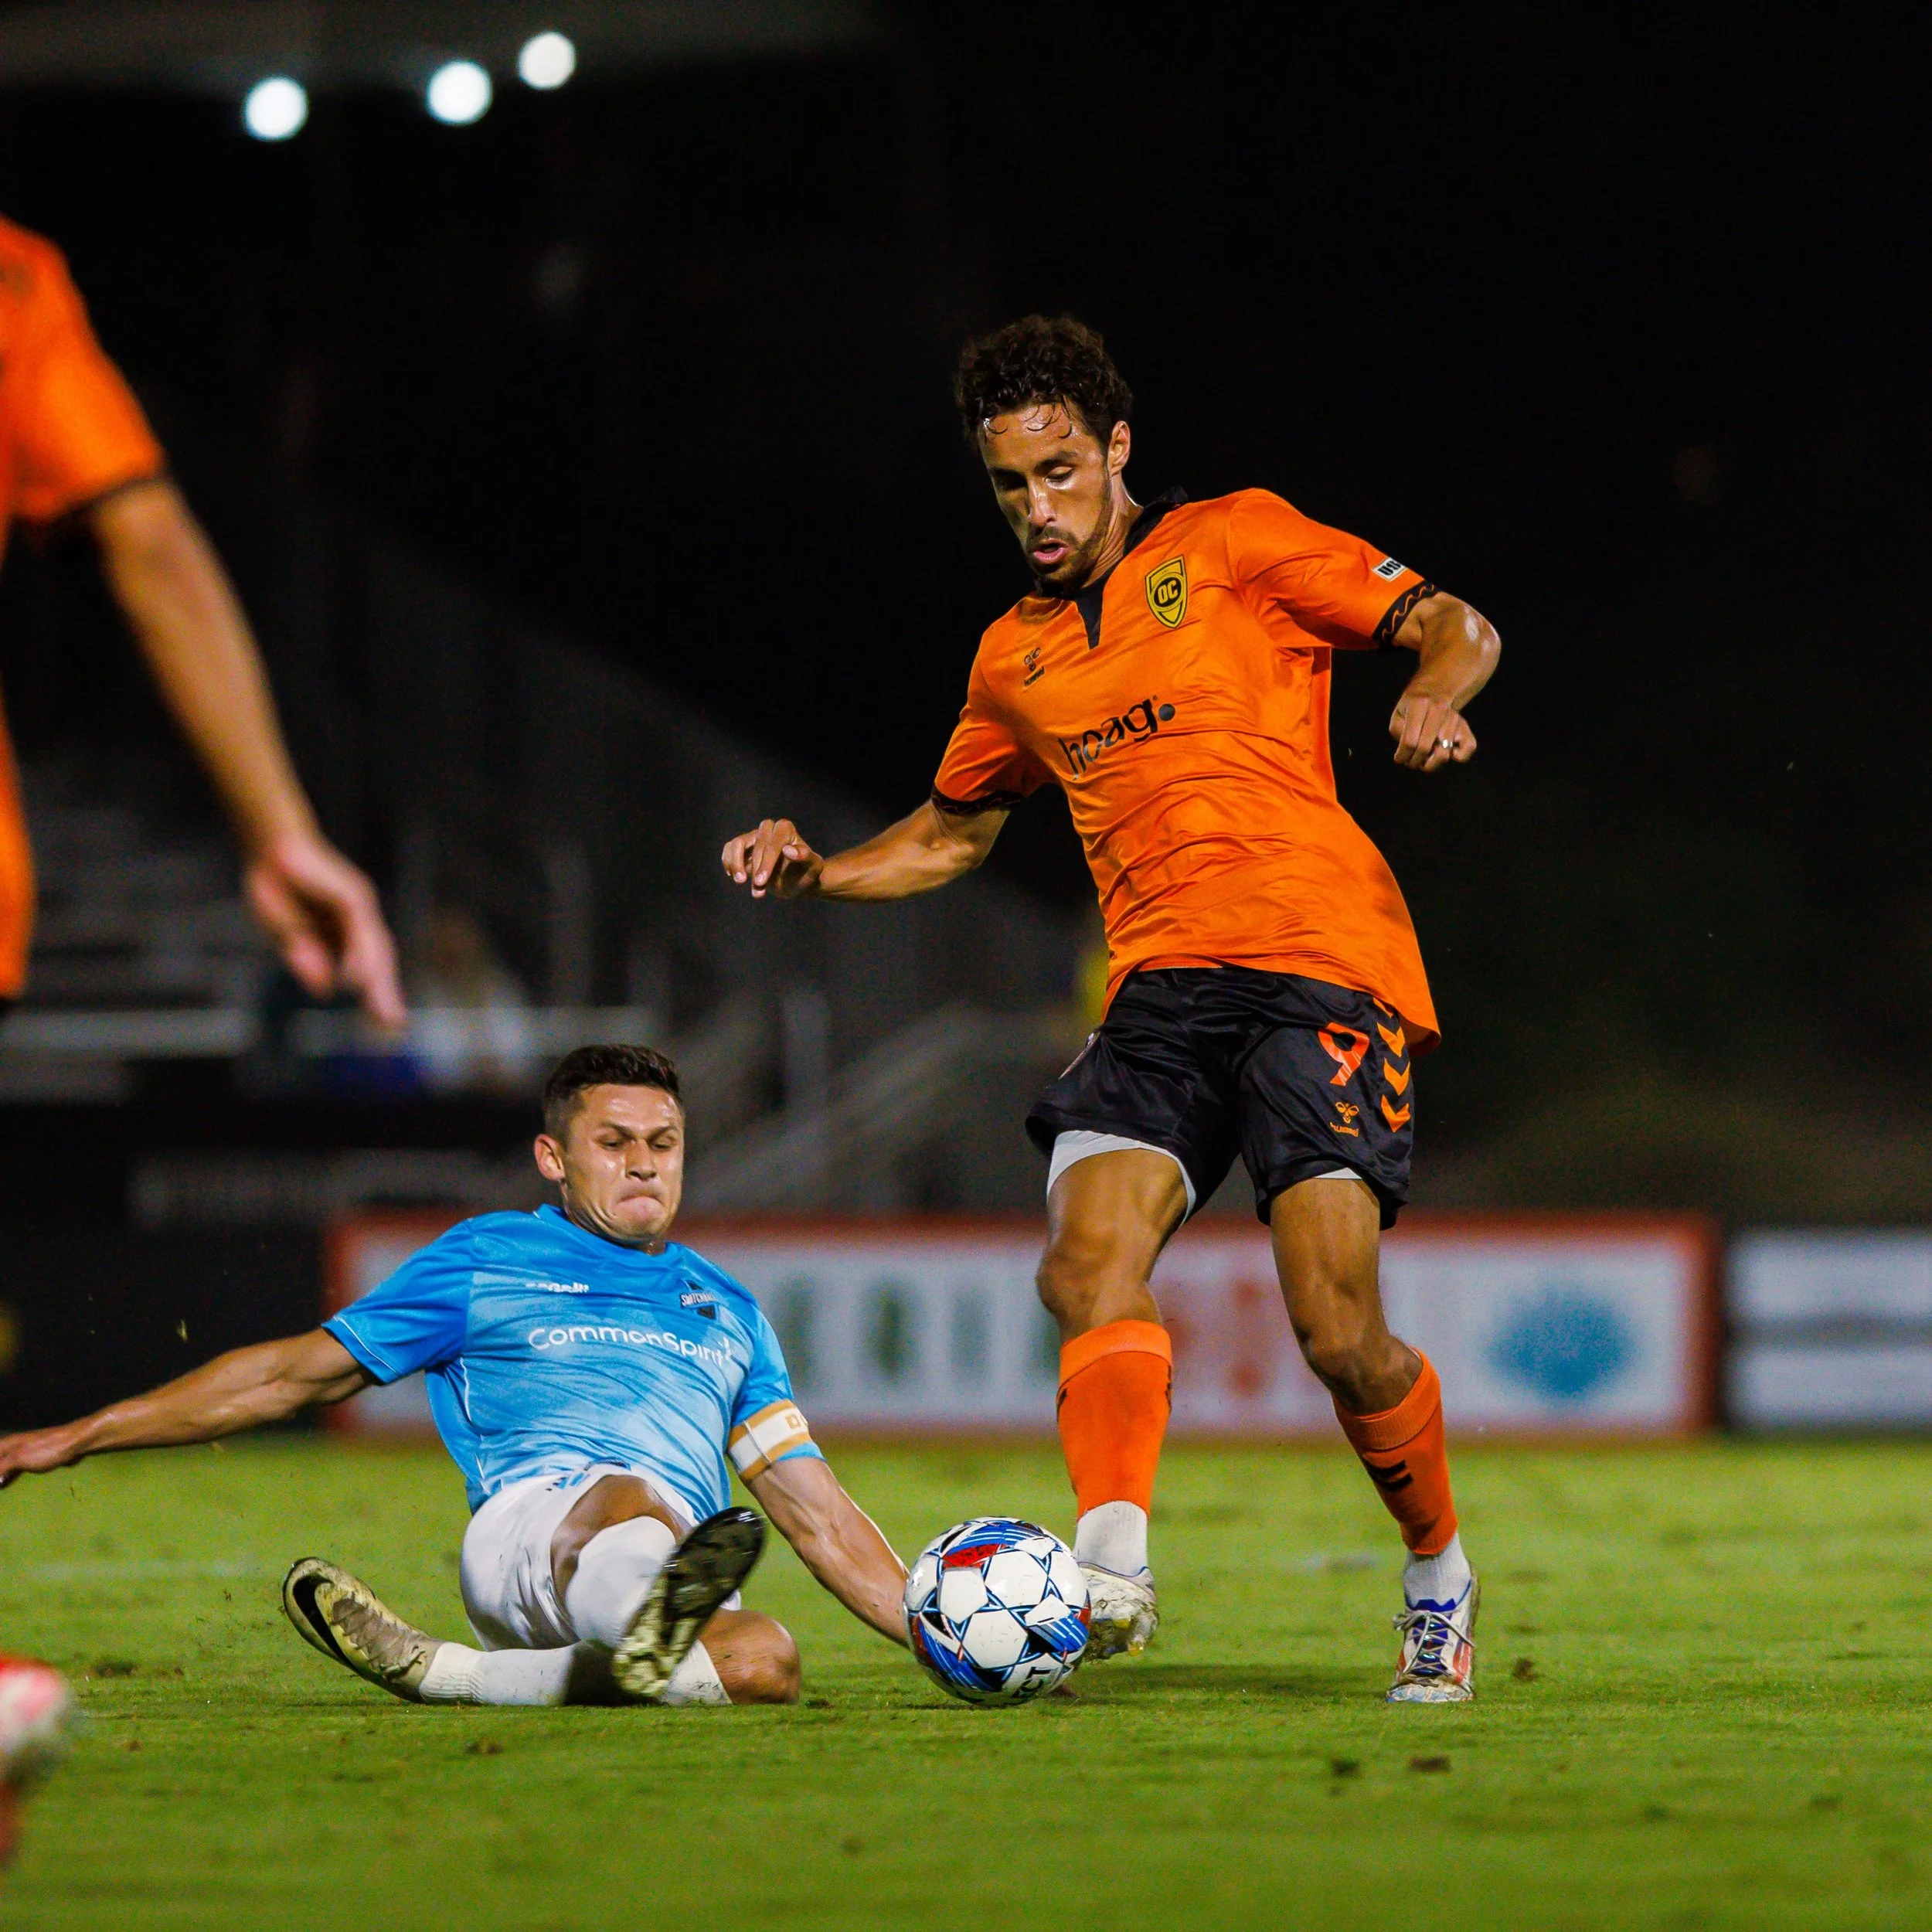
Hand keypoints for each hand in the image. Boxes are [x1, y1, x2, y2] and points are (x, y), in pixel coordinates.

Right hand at [0, 1426, 81, 1490]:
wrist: (75, 1443)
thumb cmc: (45, 1449)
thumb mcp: (18, 1458)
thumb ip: (0, 1467)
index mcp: (6, 1444)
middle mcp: (12, 1446)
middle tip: (0, 1485)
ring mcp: (24, 1452)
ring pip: (5, 1466)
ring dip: (2, 1475)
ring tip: (1, 1485)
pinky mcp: (35, 1458)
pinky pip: (16, 1469)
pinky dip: (9, 1476)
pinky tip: (8, 1484)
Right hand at [244, 831, 406, 1028]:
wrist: (268, 849)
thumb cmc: (277, 888)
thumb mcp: (287, 932)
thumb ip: (306, 958)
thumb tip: (325, 989)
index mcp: (343, 932)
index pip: (366, 967)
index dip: (376, 994)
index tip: (386, 1022)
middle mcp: (358, 920)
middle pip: (378, 961)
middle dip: (383, 994)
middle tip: (392, 1024)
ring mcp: (358, 906)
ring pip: (374, 948)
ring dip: (377, 980)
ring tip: (381, 1009)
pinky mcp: (351, 894)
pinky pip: (359, 928)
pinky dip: (358, 954)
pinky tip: (357, 977)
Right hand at [721, 819, 824, 899]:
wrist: (798, 881)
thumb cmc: (807, 873)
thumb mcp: (813, 867)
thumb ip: (805, 856)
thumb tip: (788, 850)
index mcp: (785, 829)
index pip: (772, 843)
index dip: (766, 862)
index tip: (762, 881)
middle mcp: (769, 829)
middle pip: (755, 846)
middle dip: (756, 869)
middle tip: (759, 890)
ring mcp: (754, 837)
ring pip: (737, 844)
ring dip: (735, 864)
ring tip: (740, 881)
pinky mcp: (744, 847)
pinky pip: (729, 848)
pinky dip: (728, 861)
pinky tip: (733, 875)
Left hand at [1389, 691, 1477, 771]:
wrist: (1433, 694)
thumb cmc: (1411, 710)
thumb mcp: (1397, 717)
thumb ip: (1399, 733)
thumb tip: (1410, 751)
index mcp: (1419, 704)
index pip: (1410, 740)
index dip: (1402, 755)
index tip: (1399, 759)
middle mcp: (1439, 709)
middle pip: (1425, 748)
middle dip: (1414, 761)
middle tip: (1410, 761)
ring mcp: (1454, 718)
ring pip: (1443, 754)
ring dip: (1430, 764)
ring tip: (1423, 759)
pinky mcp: (1465, 727)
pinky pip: (1469, 748)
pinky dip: (1459, 757)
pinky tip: (1448, 755)